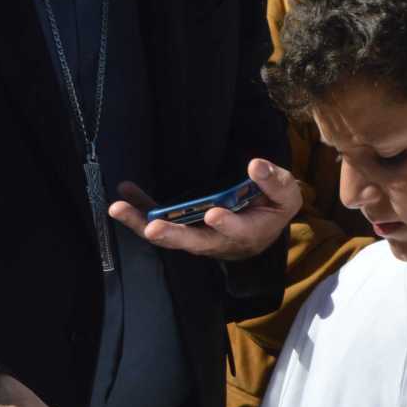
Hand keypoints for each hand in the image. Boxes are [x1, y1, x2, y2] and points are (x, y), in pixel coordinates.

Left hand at [109, 158, 298, 261]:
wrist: (262, 225)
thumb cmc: (274, 208)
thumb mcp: (286, 195)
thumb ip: (274, 181)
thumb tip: (256, 165)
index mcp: (249, 234)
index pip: (238, 232)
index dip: (227, 225)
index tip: (215, 214)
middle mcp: (219, 242)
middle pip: (195, 242)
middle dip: (173, 235)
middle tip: (153, 228)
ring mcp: (198, 237)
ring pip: (170, 236)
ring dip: (143, 224)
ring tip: (119, 209)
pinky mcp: (183, 227)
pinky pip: (159, 220)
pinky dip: (140, 209)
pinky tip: (123, 195)